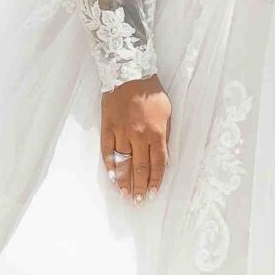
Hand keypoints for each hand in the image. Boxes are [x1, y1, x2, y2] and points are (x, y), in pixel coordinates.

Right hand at [100, 76, 170, 200]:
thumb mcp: (167, 113)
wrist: (129, 73)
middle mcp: (139, 136)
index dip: (155, 181)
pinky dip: (110, 166)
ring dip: (124, 181)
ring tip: (125, 195)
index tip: (153, 194)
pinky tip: (112, 177)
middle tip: (139, 201)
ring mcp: (121, 133)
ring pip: (123, 163)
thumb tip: (161, 156)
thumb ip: (164, 136)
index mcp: (156, 133)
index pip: (158, 165)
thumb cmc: (151, 93)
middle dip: (140, 187)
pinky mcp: (108, 128)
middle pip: (140, 168)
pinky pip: (108, 151)